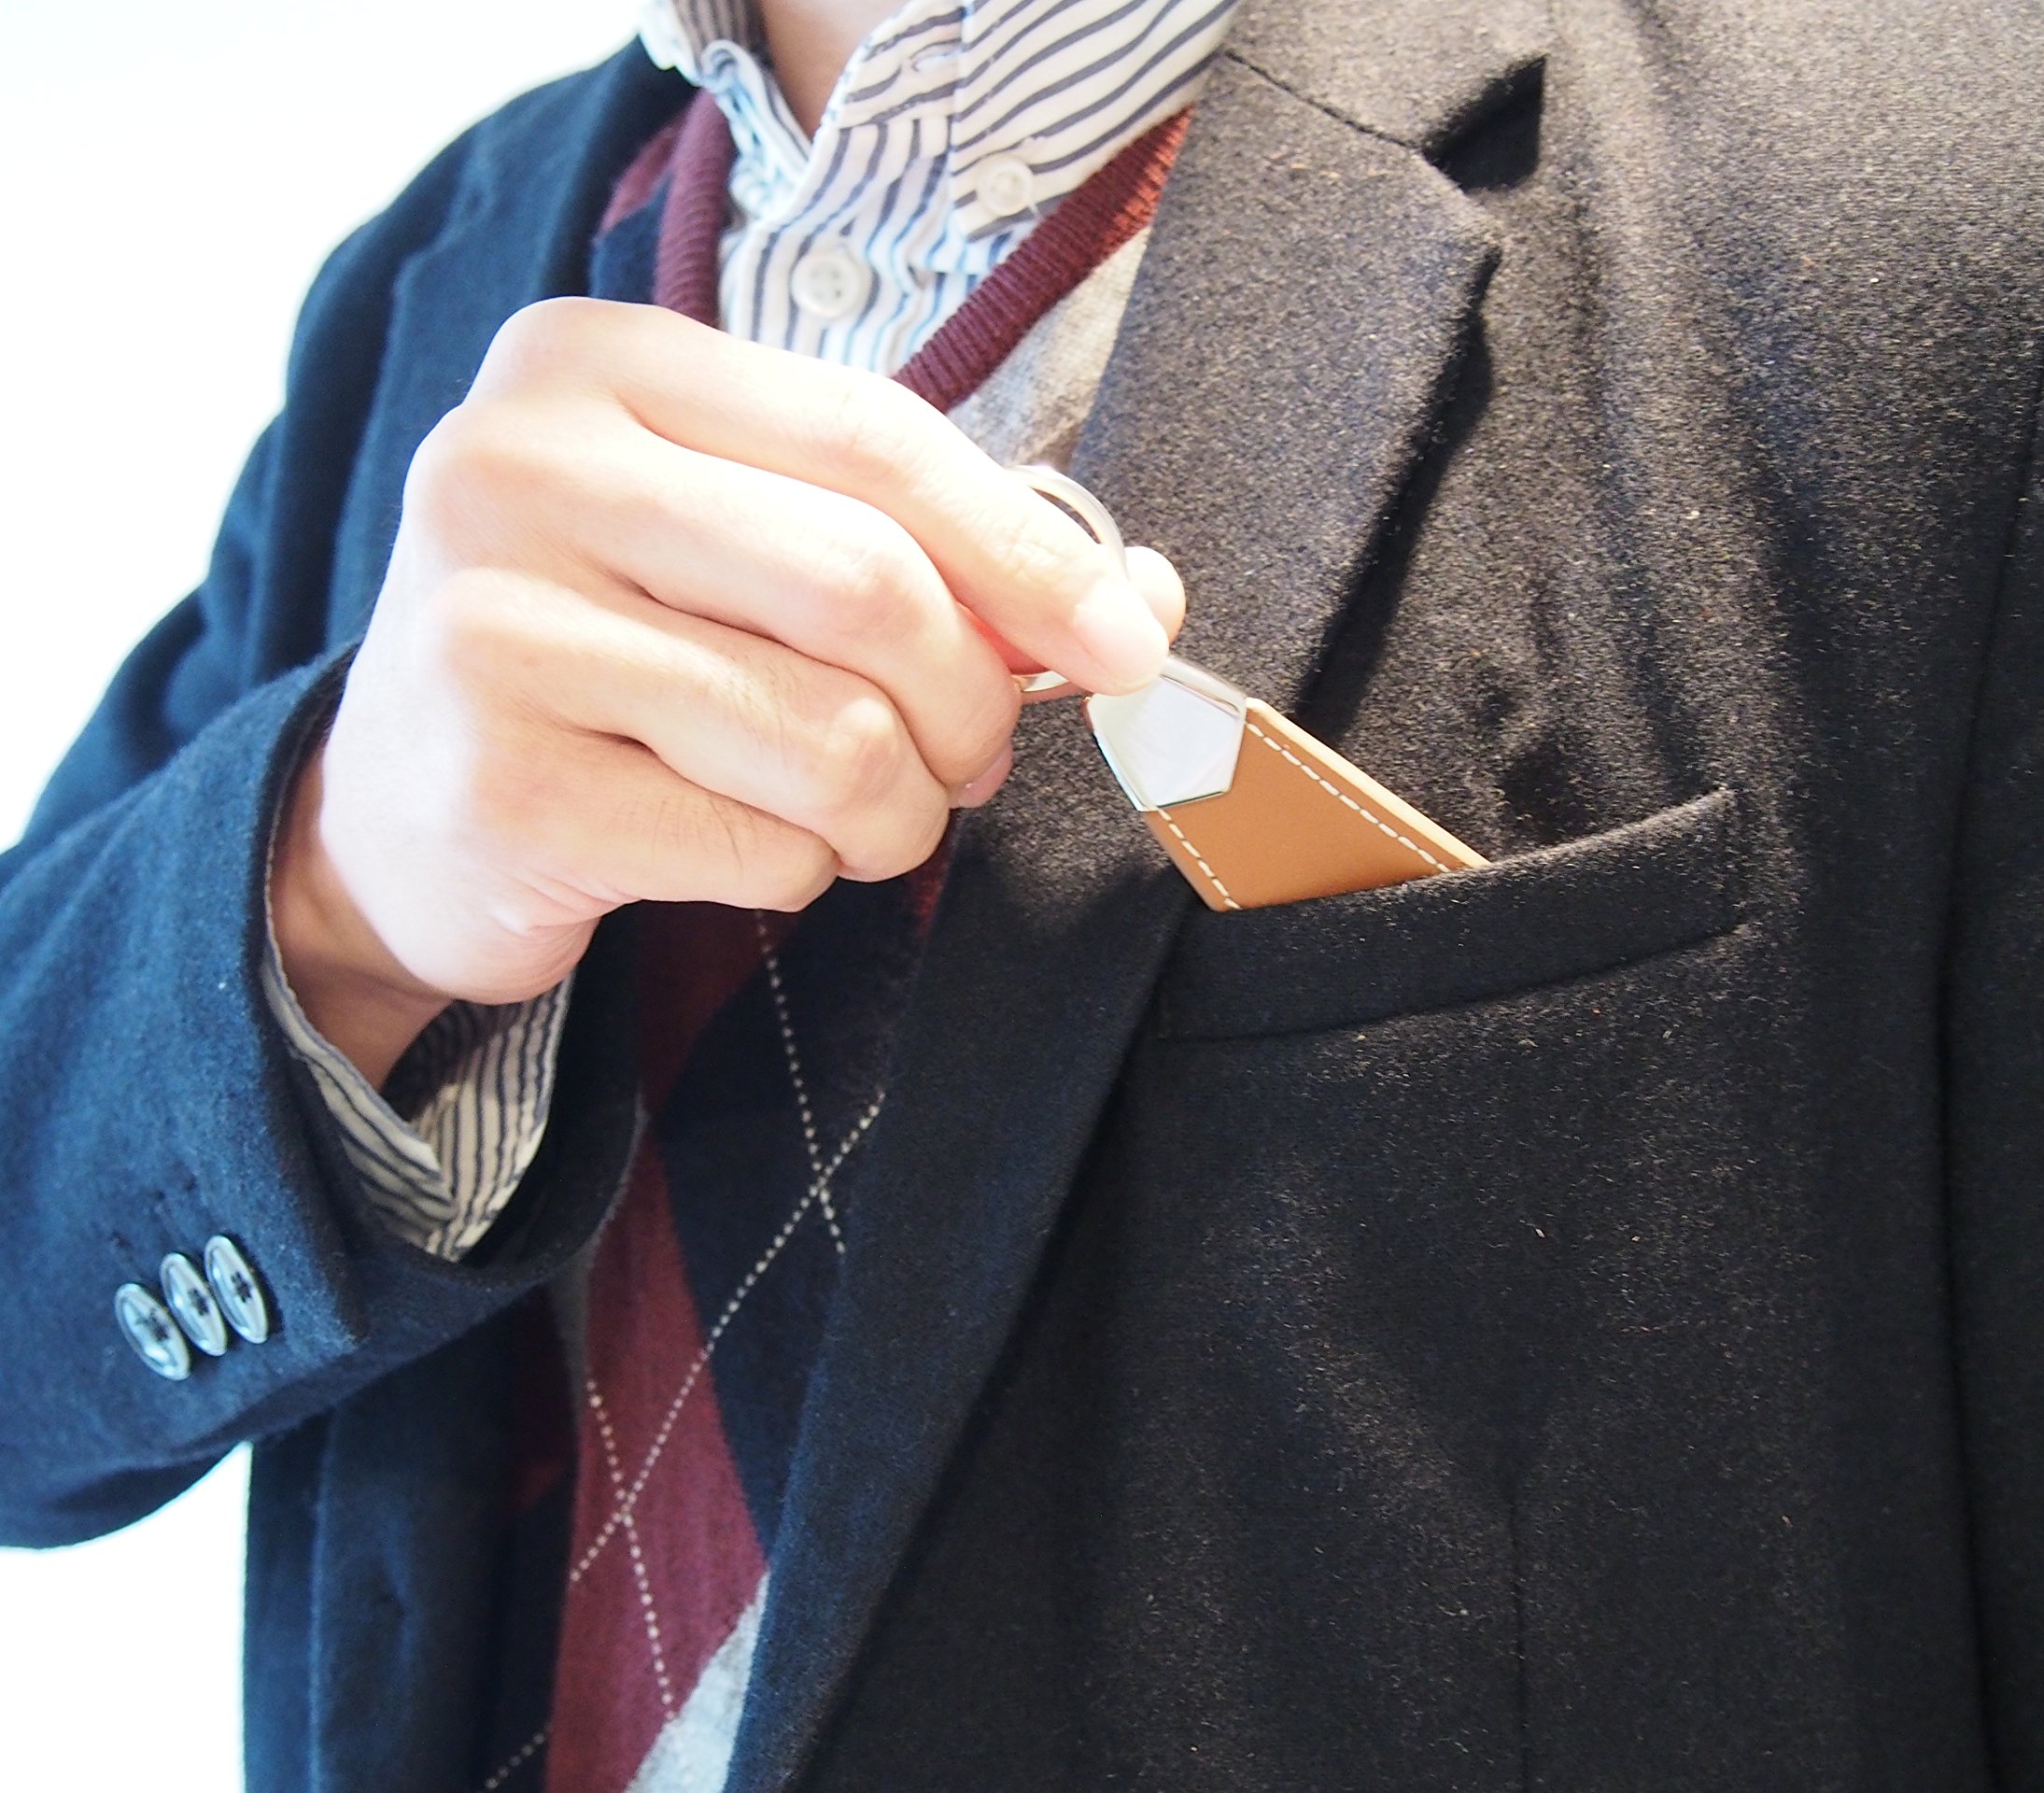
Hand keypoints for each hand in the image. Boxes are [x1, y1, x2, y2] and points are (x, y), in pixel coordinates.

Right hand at [270, 298, 1184, 1083]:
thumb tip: (1141, 602)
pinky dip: (803, 871)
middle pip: (868, 587)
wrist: (401, 814)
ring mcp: (491, 626)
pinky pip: (764, 848)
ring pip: (833, 737)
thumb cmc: (618, 658)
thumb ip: (936, 551)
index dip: (1030, 550)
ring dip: (896, 810)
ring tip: (860, 815)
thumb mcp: (752, 550)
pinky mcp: (500, 784)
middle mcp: (517, 466)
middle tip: (969, 759)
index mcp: (595, 364)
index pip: (875, 434)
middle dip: (969, 704)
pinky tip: (740, 848)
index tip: (1128, 642)